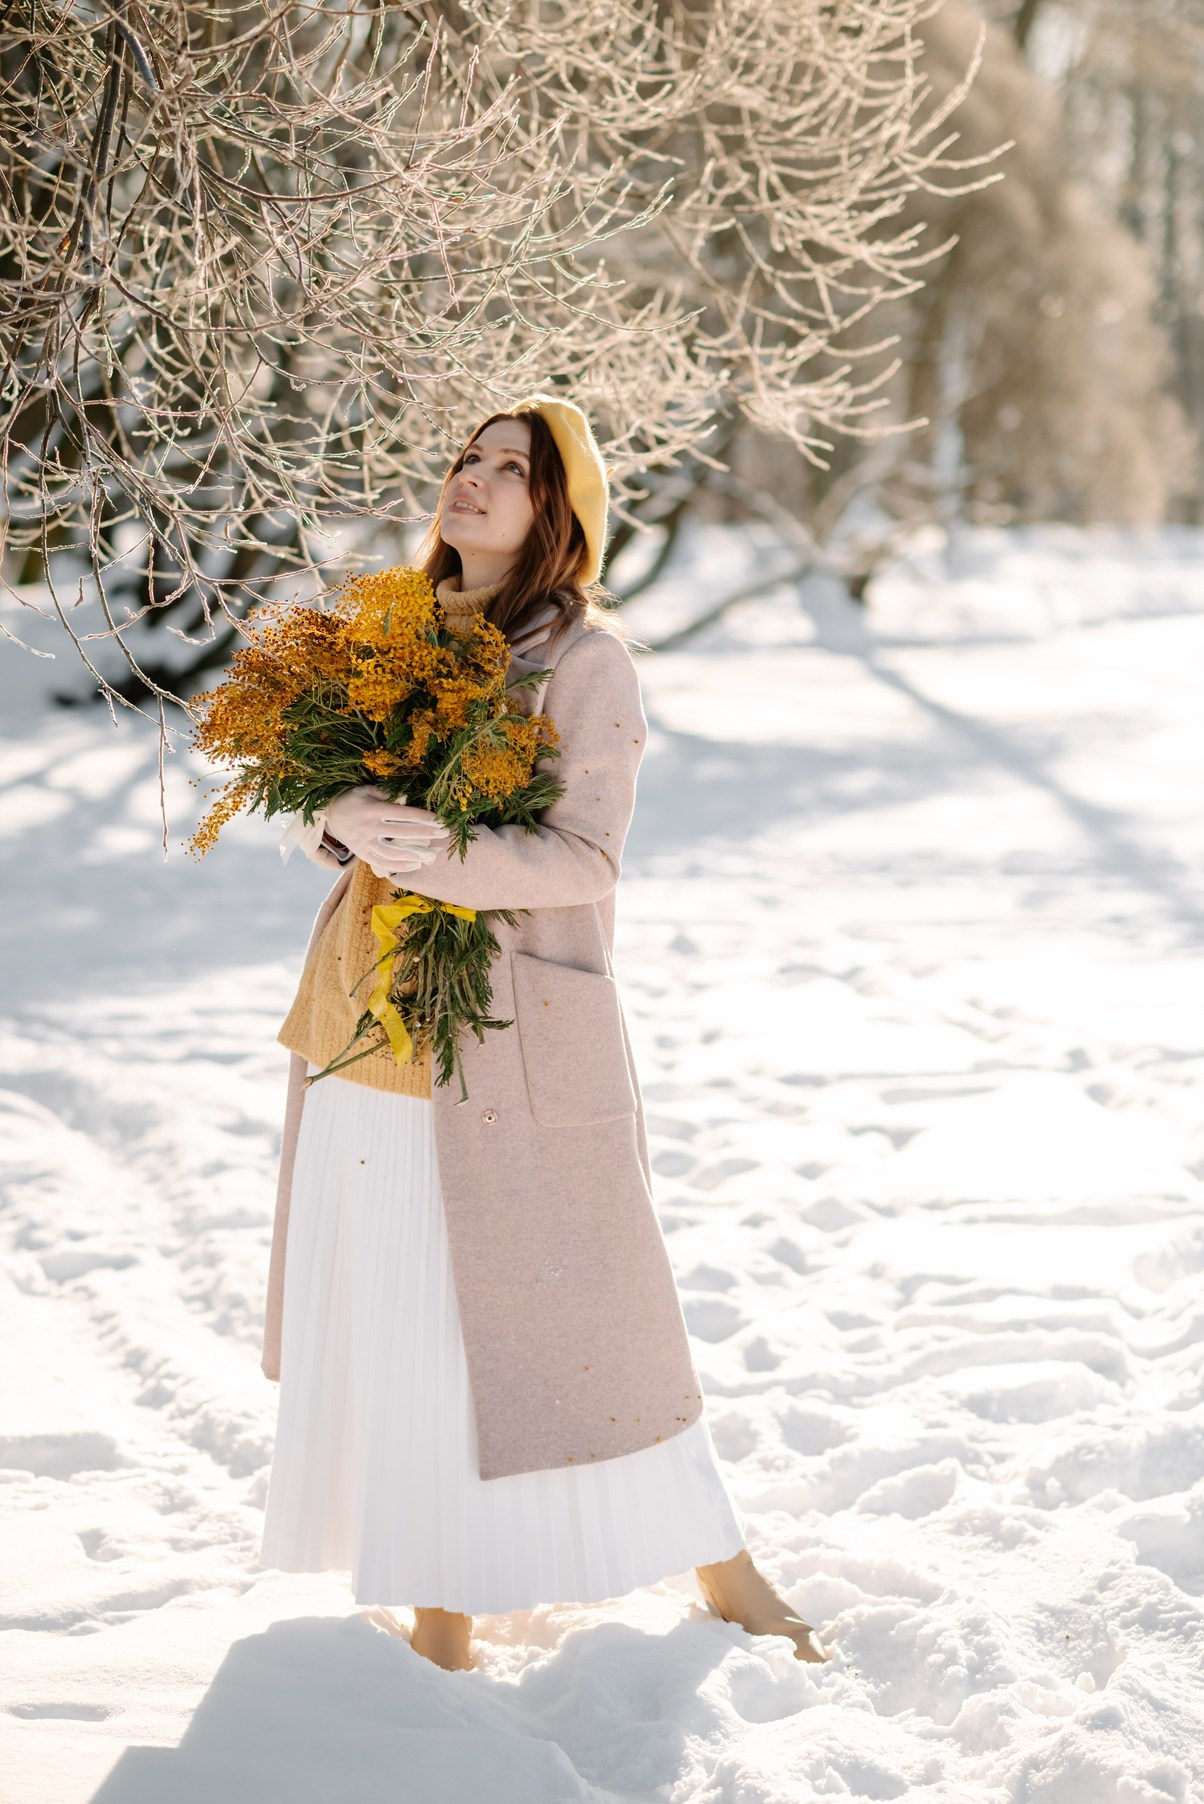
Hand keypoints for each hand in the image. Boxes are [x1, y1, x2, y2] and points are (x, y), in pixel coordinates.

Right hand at [325, 786, 449, 872]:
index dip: (422, 816)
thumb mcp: (367, 790)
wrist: (329, 815)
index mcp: (372, 809)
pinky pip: (382, 863)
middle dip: (425, 834)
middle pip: (402, 833)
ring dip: (414, 854)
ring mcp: (365, 843)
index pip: (402, 814)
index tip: (440, 819)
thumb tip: (406, 799)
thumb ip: (387, 795)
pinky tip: (416, 865)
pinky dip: (400, 866)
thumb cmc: (353, 799)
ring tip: (432, 855)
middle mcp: (369, 827)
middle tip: (445, 833)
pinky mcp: (363, 854)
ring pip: (393, 852)